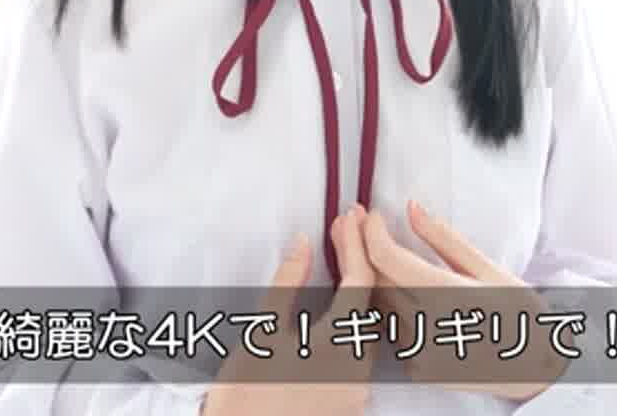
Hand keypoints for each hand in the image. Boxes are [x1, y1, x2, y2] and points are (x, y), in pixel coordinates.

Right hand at [203, 206, 377, 415]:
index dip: (354, 244)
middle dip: (360, 263)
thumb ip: (289, 281)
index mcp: (336, 345)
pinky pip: (364, 354)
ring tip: (345, 261)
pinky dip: (356, 324)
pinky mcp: (353, 404)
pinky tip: (342, 308)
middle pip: (371, 303)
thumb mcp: (263, 327)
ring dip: (360, 294)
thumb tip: (303, 244)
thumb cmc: (244, 390)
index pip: (359, 281)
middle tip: (346, 231)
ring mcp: (359, 390)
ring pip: (371, 328)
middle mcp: (358, 369)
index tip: (348, 218)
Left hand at [361, 200, 564, 401]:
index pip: (386, 258)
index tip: (374, 216)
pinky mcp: (416, 369)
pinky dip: (392, 309)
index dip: (372, 231)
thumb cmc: (519, 315)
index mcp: (446, 296)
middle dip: (364, 248)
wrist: (535, 370)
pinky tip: (405, 297)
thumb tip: (411, 208)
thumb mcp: (488, 269)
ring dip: (377, 279)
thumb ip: (444, 239)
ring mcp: (419, 352)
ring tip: (382, 258)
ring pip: (380, 305)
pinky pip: (392, 330)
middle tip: (363, 225)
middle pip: (376, 279)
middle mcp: (427, 326)